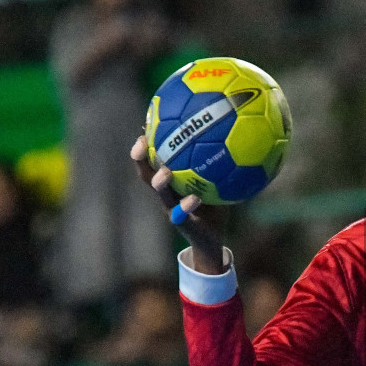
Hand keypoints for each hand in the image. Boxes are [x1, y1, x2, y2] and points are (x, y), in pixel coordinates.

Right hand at [131, 133, 225, 274]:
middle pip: (146, 175)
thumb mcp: (213, 183)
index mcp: (171, 184)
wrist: (211, 240)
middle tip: (142, 144)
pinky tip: (193, 199)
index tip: (145, 125)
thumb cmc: (213, 207)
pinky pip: (182, 216)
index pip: (152, 161)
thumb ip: (214, 164)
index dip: (146, 144)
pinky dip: (186, 207)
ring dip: (160, 183)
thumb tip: (223, 135)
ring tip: (164, 173)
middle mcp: (166, 195)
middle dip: (141, 159)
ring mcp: (172, 210)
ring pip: (161, 195)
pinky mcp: (184, 225)